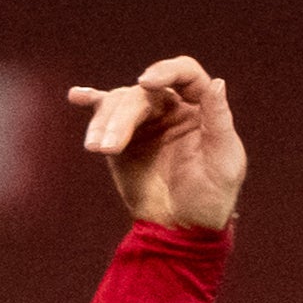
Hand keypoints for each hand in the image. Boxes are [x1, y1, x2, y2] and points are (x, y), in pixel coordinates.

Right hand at [66, 56, 244, 231]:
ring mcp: (144, 123)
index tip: (144, 82)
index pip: (183, 74)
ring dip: (102, 122)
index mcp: (198, 108)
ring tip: (96, 149)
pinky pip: (103, 115)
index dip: (165, 72)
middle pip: (141, 95)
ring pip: (118, 104)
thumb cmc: (210, 198)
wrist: (180, 231)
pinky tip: (77, 96)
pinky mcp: (122, 141)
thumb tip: (216, 82)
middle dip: (122, 117)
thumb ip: (219, 121)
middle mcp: (170, 109)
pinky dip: (91, 102)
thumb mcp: (225, 161)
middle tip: (109, 148)